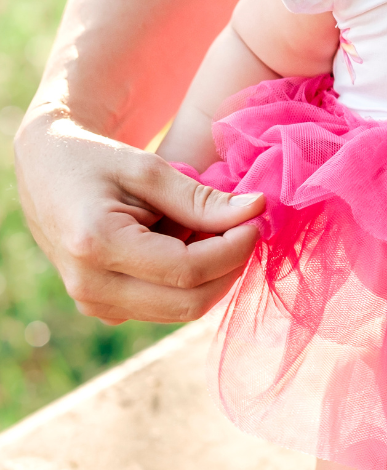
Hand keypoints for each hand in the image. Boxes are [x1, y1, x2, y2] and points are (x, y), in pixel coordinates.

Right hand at [14, 109, 263, 324]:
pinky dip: (190, 280)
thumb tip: (256, 209)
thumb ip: (202, 198)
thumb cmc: (97, 160)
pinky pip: (164, 306)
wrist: (47, 173)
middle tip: (246, 226)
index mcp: (97, 245)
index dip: (233, 249)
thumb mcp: (149, 169)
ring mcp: (94, 304)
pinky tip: (189, 242)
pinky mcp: (104, 308)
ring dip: (212, 273)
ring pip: (181, 309)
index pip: (188, 271)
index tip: (256, 218)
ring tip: (211, 227)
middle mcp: (91, 288)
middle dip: (230, 266)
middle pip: (189, 302)